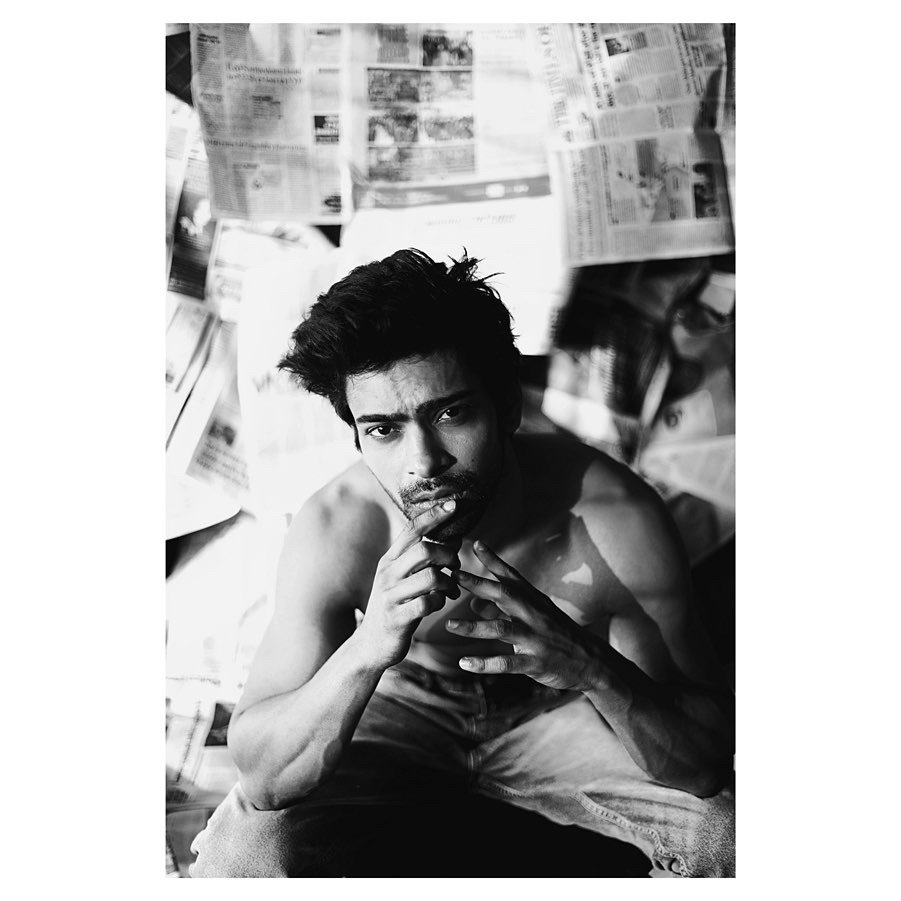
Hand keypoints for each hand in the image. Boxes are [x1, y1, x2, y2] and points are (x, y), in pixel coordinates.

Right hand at [356, 500, 461, 668]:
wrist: (370, 645)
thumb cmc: (394, 606)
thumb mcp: (400, 579)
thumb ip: (420, 560)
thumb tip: (452, 537)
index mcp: (389, 560)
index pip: (412, 530)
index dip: (433, 515)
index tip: (453, 504)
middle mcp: (388, 574)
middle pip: (424, 550)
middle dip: (448, 554)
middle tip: (455, 565)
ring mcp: (391, 597)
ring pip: (431, 576)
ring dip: (448, 582)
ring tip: (451, 589)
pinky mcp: (397, 619)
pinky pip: (428, 603)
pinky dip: (441, 602)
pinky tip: (440, 604)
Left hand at [445, 541, 601, 690]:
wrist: (592, 661)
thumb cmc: (558, 634)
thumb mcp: (534, 616)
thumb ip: (503, 609)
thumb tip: (472, 603)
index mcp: (533, 600)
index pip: (511, 576)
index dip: (493, 560)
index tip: (475, 543)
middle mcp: (533, 614)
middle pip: (504, 594)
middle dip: (479, 584)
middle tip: (454, 575)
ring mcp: (535, 638)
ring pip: (501, 628)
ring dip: (474, 626)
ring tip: (450, 625)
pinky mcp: (535, 662)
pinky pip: (506, 663)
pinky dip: (484, 663)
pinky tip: (464, 664)